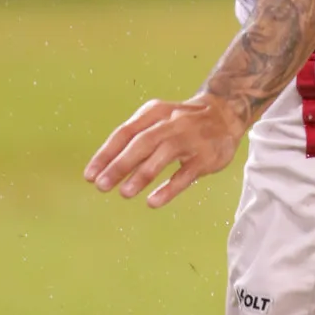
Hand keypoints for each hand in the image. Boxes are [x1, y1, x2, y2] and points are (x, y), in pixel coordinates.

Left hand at [85, 92, 245, 206]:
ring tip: (124, 193)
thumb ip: (135, 140)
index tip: (90, 175)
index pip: (125, 132)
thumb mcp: (158, 119)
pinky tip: (153, 201)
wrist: (225, 114)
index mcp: (154, 112)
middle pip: (142, 143)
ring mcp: (190, 139)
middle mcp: (171, 123)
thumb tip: (105, 169)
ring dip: (141, 175)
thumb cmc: (182, 122)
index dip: (106, 154)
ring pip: (162, 156)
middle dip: (119, 166)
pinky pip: (185, 174)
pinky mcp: (206, 156)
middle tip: (102, 186)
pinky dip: (168, 188)